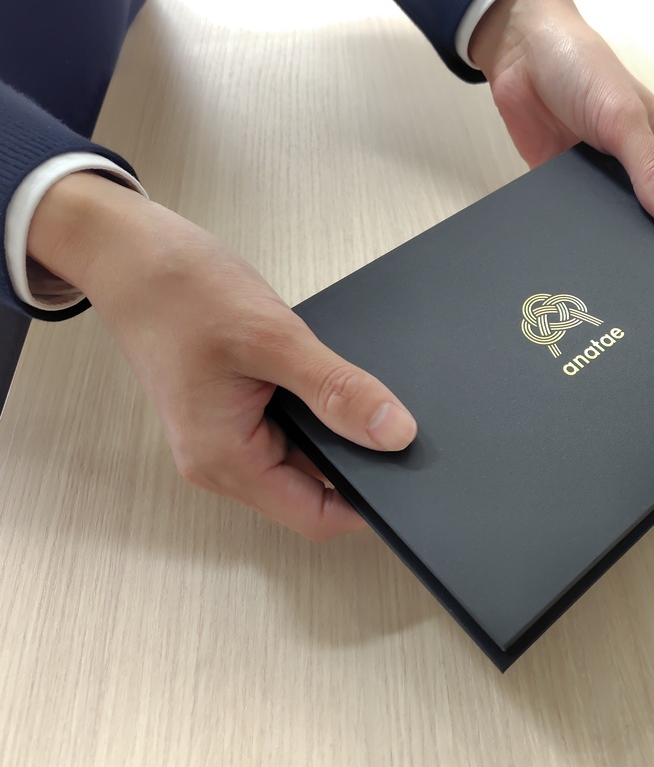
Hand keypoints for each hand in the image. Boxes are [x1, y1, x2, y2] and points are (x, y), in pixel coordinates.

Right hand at [28, 172, 417, 538]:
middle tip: (395, 418)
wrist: (128, 254)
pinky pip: (291, 425)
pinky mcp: (234, 409)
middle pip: (313, 488)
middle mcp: (223, 460)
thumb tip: (394, 432)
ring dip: (336, 428)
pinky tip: (328, 376)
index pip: (315, 516)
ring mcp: (227, 435)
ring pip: (305, 454)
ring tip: (356, 387)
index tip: (408, 471)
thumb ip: (335, 389)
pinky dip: (317, 406)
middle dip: (357, 459)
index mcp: (225, 460)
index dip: (368, 501)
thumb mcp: (270, 338)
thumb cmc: (177, 291)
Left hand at [470, 0, 653, 228]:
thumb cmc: (584, 66)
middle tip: (639, 261)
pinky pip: (574, 220)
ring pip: (612, 227)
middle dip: (645, 240)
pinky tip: (571, 235)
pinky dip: (572, 226)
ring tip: (605, 250)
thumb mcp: (626, 117)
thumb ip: (653, 170)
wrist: (522, 53)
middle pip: (651, 223)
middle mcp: (640, 170)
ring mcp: (603, 181)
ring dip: (607, 235)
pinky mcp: (567, 189)